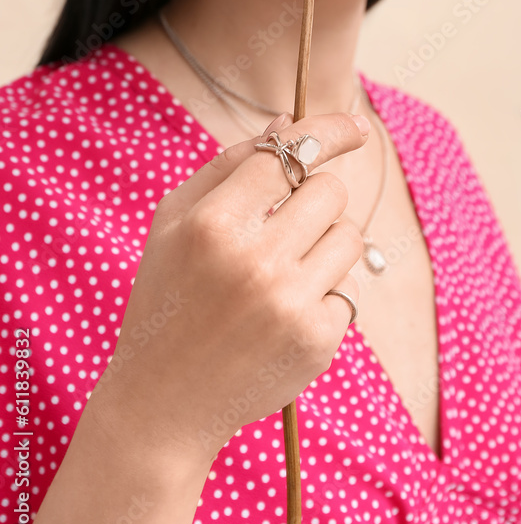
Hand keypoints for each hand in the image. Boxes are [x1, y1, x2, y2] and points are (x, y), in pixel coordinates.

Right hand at [90, 110, 369, 467]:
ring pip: (350, 236)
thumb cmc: (167, 297)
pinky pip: (350, 288)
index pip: (288, 155)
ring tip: (282, 271)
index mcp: (213, 223)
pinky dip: (324, 292)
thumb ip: (228, 164)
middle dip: (314, 198)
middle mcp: (255, 261)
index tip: (356, 126)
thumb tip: (288, 122)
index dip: (327, 132)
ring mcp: (290, 304)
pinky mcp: (317, 342)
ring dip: (324, 243)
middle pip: (330, 191)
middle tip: (285, 223)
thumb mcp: (173, 222)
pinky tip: (284, 313)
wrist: (162, 402)